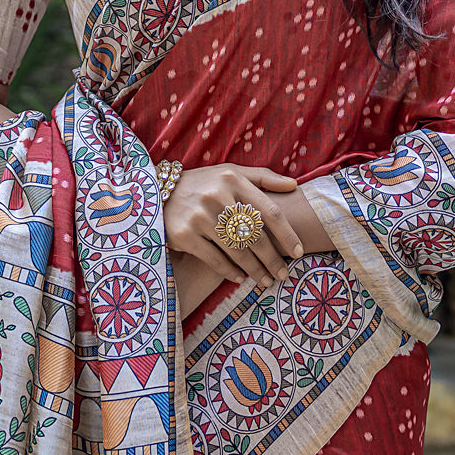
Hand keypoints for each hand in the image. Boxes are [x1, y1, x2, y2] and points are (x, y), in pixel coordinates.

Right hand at [164, 165, 303, 290]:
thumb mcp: (230, 173)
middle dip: (273, 259)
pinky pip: (214, 259)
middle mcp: (217, 197)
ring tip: (265, 281)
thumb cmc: (203, 184)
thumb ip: (263, 178)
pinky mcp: (184, 235)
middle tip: (283, 275)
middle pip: (255, 235)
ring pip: (236, 250)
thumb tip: (294, 185)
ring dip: (255, 270)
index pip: (269, 211)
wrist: (156, 191)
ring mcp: (199, 217)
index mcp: (233, 180)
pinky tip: (240, 279)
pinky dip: (230, 272)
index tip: (299, 252)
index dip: (287, 235)